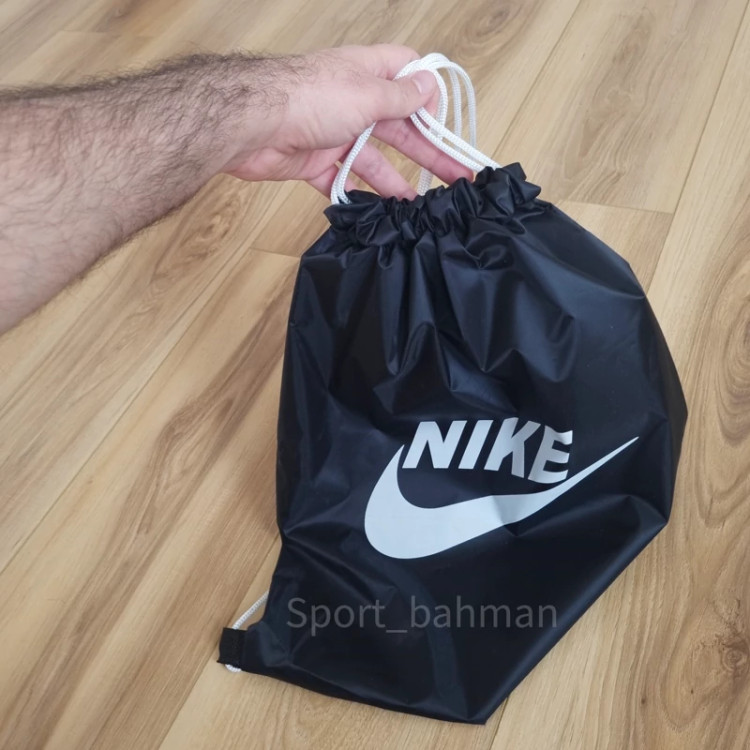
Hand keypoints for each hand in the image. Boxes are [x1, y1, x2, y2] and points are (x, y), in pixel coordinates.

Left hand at [223, 45, 473, 197]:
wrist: (252, 123)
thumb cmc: (310, 98)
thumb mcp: (367, 94)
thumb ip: (400, 96)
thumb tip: (428, 86)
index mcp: (368, 74)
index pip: (408, 74)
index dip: (428, 96)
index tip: (441, 123)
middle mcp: (354, 101)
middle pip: (399, 127)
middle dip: (427, 151)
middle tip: (454, 177)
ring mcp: (335, 132)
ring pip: (373, 159)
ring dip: (395, 181)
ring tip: (418, 208)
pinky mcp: (315, 161)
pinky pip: (343, 181)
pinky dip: (356, 196)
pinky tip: (374, 213)